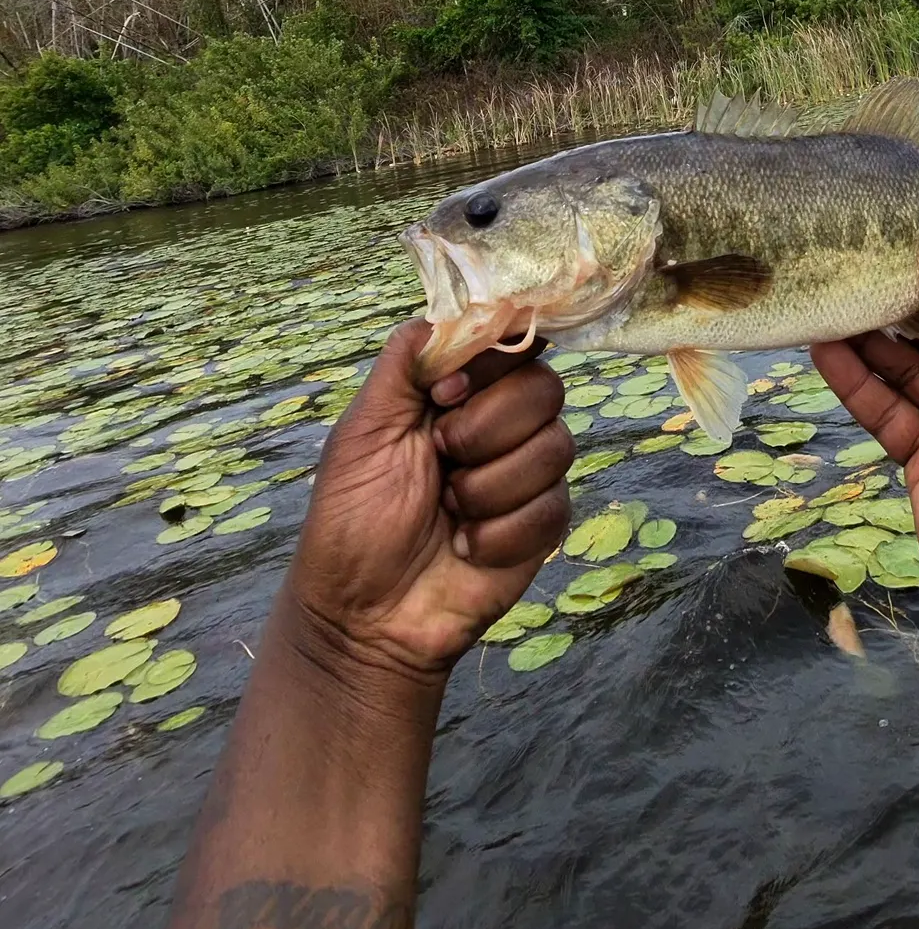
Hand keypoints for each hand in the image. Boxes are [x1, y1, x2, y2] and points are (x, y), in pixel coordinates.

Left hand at [282, 318, 573, 684]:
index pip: (512, 343)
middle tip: (441, 459)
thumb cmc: (351, 520)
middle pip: (546, 387)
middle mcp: (501, 424)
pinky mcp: (545, 523)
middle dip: (485, 430)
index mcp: (458, 392)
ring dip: (489, 487)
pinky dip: (501, 532)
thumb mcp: (363, 430)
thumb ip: (407, 361)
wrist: (363, 616)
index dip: (491, 363)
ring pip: (556, 445)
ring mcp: (527, 473)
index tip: (444, 396)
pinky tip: (468, 547)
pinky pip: (554, 505)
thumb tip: (451, 311)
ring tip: (449, 512)